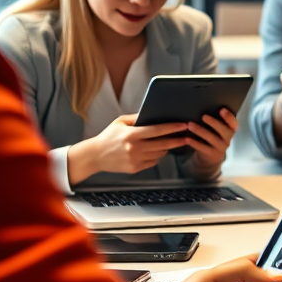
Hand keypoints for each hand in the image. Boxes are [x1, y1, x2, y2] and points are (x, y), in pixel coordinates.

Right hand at [70, 114, 187, 181]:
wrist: (95, 156)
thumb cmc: (108, 137)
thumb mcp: (120, 122)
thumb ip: (136, 118)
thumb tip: (152, 113)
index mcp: (131, 135)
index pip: (157, 130)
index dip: (172, 128)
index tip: (183, 125)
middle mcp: (134, 148)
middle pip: (162, 144)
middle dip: (177, 141)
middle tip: (186, 137)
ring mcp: (135, 160)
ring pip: (159, 154)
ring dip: (166, 148)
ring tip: (168, 143)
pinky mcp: (135, 169)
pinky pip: (152, 162)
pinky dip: (155, 156)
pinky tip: (153, 151)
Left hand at [183, 107, 236, 170]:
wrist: (211, 156)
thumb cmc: (214, 137)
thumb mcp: (218, 130)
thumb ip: (217, 121)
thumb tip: (205, 106)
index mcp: (231, 131)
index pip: (234, 123)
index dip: (229, 117)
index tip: (222, 110)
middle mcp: (228, 139)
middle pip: (223, 130)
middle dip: (213, 122)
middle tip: (203, 116)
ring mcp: (221, 148)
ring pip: (211, 138)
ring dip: (200, 131)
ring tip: (190, 125)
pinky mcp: (212, 154)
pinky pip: (203, 148)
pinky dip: (194, 143)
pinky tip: (187, 139)